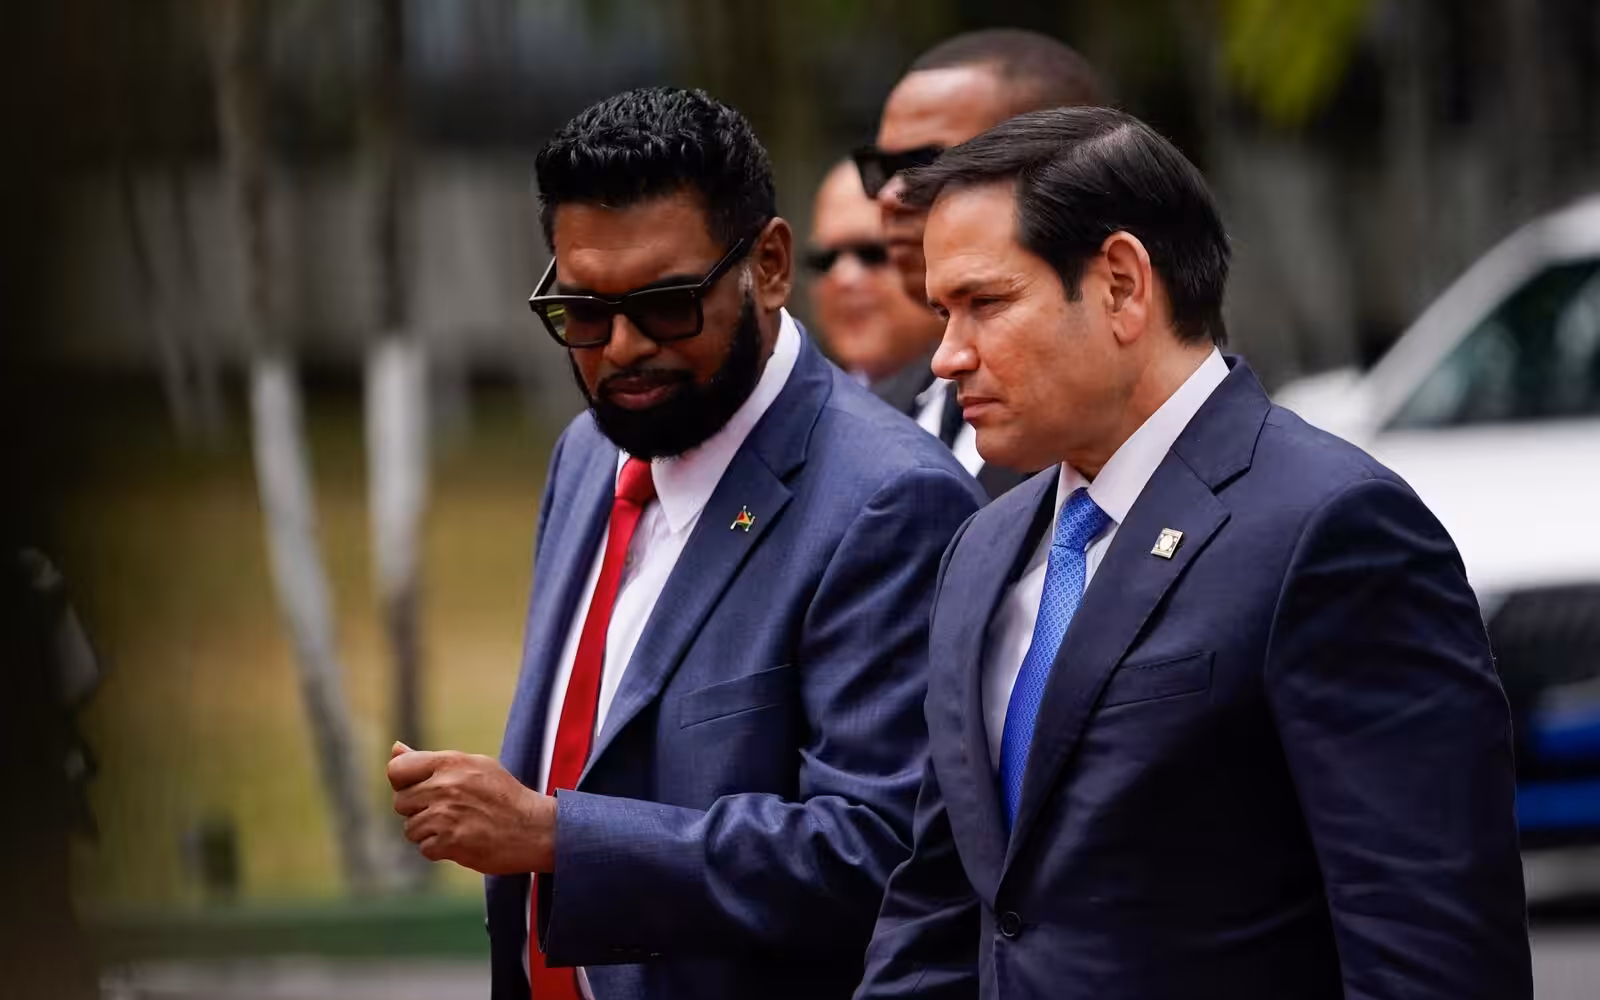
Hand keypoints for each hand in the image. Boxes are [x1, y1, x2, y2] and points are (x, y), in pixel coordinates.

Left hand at [387, 741, 557, 873]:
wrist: (535, 829)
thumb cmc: (503, 796)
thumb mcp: (473, 766)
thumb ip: (431, 760)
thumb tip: (395, 749)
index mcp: (451, 762)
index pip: (397, 770)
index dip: (403, 783)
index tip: (420, 790)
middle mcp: (445, 786)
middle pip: (401, 802)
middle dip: (418, 810)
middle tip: (448, 811)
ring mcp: (446, 815)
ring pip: (411, 829)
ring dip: (429, 832)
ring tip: (458, 826)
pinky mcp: (450, 842)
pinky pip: (425, 848)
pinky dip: (440, 849)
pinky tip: (462, 841)